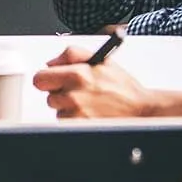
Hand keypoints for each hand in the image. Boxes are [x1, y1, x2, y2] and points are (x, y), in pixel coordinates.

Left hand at [32, 44, 167, 117]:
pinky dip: (75, 121)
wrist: (141, 109)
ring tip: (89, 104)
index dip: (47, 79)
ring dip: (69, 109)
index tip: (53, 81)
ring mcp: (77, 113)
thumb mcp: (100, 60)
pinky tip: (90, 114)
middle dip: (60, 94)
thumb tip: (50, 63)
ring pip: (58, 112)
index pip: (40, 78)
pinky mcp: (81, 127)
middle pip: (49, 97)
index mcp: (78, 74)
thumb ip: (72, 54)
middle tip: (78, 93)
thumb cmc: (123, 87)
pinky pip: (66, 124)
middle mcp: (74, 94)